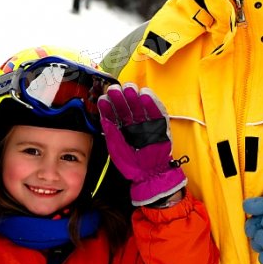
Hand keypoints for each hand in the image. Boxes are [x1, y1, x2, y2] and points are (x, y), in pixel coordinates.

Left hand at [97, 83, 186, 205]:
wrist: (148, 174)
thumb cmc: (131, 164)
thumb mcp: (116, 147)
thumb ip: (110, 132)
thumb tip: (104, 117)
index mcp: (122, 128)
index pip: (114, 113)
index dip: (108, 106)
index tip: (103, 98)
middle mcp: (134, 123)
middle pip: (126, 106)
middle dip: (120, 97)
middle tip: (114, 89)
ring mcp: (147, 123)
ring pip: (140, 106)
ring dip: (134, 96)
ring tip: (128, 89)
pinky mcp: (160, 124)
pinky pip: (156, 111)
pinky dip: (152, 103)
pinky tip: (144, 95)